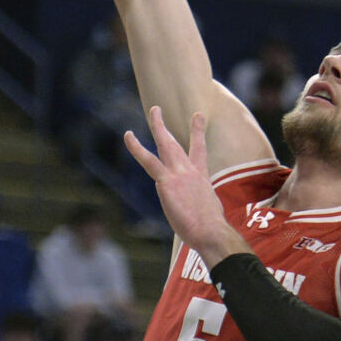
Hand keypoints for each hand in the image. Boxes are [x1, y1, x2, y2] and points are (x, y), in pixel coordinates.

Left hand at [125, 107, 246, 264]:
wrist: (211, 230)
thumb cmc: (212, 229)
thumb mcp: (209, 211)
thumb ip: (200, 205)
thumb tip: (199, 213)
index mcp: (200, 177)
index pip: (198, 150)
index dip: (197, 132)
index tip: (197, 115)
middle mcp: (189, 171)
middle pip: (176, 142)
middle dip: (164, 125)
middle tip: (157, 109)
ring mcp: (178, 174)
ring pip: (164, 144)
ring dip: (157, 125)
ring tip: (150, 112)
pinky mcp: (166, 182)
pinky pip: (147, 160)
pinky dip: (137, 146)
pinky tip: (129, 136)